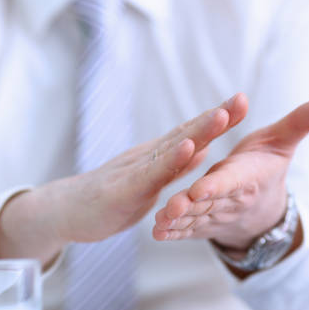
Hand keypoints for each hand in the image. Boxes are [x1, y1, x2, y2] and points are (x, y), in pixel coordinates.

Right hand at [0, 94, 247, 266]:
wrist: (66, 211)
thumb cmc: (108, 199)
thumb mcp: (148, 183)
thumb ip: (173, 168)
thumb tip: (201, 149)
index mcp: (156, 158)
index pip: (191, 135)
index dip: (217, 119)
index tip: (242, 103)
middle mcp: (148, 158)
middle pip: (186, 134)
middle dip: (216, 117)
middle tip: (242, 98)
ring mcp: (135, 171)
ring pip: (171, 148)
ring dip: (198, 131)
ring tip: (222, 114)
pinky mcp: (124, 189)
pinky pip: (151, 174)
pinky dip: (171, 160)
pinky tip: (187, 147)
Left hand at [152, 98, 308, 252]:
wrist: (260, 209)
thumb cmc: (265, 167)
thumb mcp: (283, 142)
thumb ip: (302, 122)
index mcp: (247, 178)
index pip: (231, 181)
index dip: (217, 185)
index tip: (200, 188)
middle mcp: (230, 200)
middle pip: (208, 203)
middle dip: (190, 205)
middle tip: (171, 206)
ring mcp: (214, 215)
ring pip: (194, 218)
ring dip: (177, 222)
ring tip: (159, 221)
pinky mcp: (202, 225)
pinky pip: (187, 230)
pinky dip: (172, 233)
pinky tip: (156, 233)